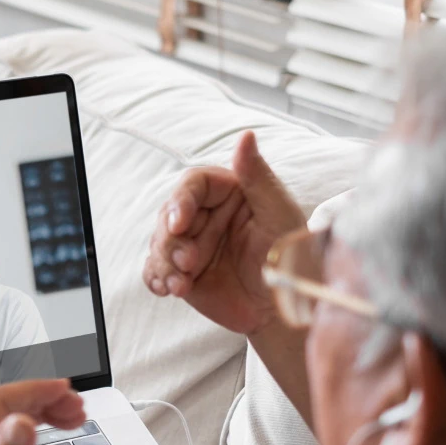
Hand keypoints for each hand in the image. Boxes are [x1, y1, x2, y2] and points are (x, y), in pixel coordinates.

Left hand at [0, 380, 86, 444]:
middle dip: (41, 401)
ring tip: (72, 416)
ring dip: (37, 412)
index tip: (64, 389)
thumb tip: (21, 425)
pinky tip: (47, 427)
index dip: (33, 392)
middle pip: (0, 404)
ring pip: (2, 415)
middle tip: (77, 408)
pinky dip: (26, 426)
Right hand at [142, 131, 304, 335]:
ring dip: (164, 263)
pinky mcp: (182, 272)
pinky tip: (168, 289)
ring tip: (181, 284)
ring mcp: (191, 245)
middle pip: (168, 215)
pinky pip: (155, 270)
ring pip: (158, 243)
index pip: (192, 185)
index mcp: (228, 194)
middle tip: (188, 262)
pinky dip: (156, 278)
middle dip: (171, 240)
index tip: (179, 223)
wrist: (285, 309)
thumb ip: (258, 176)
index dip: (180, 201)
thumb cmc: (290, 257)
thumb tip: (246, 135)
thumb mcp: (279, 214)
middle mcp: (206, 216)